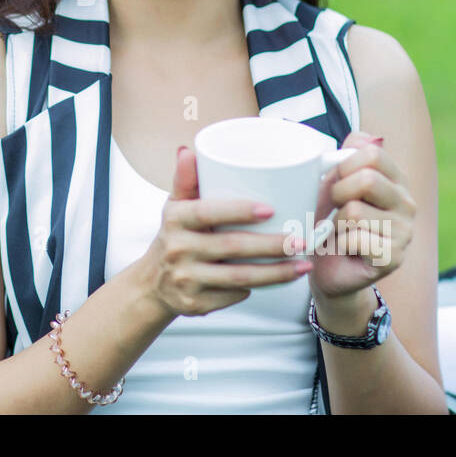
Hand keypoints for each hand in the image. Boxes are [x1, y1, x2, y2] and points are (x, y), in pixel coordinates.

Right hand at [138, 145, 311, 318]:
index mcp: (175, 220)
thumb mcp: (175, 207)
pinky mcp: (194, 305)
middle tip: (301, 240)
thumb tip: (190, 152)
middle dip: (271, 245)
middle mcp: (177, 249)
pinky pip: (233, 296)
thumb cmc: (174, 236)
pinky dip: (256, 289)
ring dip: (275, 273)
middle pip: (231, 247)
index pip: (208, 212)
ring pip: (239, 278)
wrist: (152, 284)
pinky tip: (276, 281)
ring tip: (302, 265)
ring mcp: (185, 280)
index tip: (270, 209)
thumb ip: (186, 180)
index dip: (238, 211)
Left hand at [308, 131, 415, 301]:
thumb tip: (358, 138)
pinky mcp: (395, 258)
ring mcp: (405, 232)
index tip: (335, 180)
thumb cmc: (329, 222)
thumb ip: (343, 160)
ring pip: (355, 211)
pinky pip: (355, 239)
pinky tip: (345, 249)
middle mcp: (407, 203)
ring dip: (335, 223)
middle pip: (367, 179)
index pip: (373, 152)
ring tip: (339, 231)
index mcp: (395, 180)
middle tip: (334, 209)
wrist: (329, 268)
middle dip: (337, 193)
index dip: (344, 164)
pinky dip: (339, 244)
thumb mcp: (331, 186)